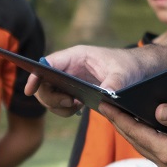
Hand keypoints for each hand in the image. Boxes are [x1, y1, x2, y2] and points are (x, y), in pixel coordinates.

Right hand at [27, 43, 153, 115]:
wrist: (137, 70)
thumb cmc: (129, 66)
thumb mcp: (124, 74)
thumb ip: (114, 83)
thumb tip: (107, 93)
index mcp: (76, 56)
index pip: (47, 64)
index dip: (35, 76)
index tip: (29, 90)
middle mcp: (68, 67)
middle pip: (44, 83)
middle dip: (51, 97)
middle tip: (70, 104)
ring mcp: (69, 79)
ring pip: (49, 95)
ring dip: (58, 105)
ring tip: (77, 106)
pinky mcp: (73, 90)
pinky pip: (59, 102)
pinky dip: (65, 109)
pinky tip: (80, 107)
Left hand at [103, 103, 166, 166]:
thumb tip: (158, 109)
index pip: (135, 131)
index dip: (118, 116)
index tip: (103, 103)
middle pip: (135, 139)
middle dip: (119, 121)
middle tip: (104, 104)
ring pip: (144, 144)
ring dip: (130, 128)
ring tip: (118, 111)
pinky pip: (155, 147)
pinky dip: (145, 134)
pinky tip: (144, 123)